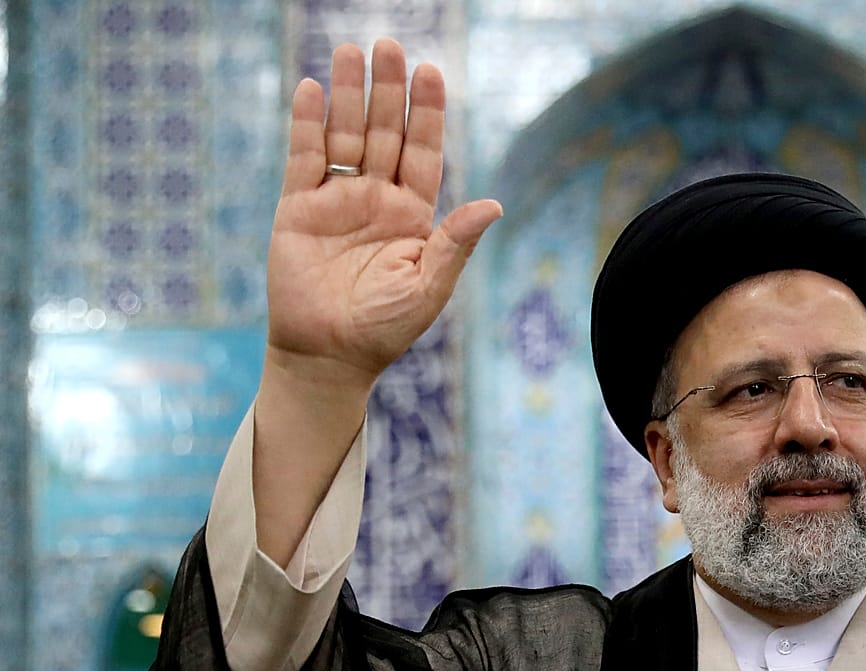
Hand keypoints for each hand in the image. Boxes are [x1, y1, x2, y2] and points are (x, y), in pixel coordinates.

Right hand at [265, 39, 502, 391]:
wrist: (328, 356)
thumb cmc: (385, 328)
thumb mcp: (429, 286)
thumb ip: (455, 242)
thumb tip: (494, 204)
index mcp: (413, 215)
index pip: (422, 151)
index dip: (426, 113)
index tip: (431, 73)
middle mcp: (376, 199)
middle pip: (384, 132)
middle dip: (388, 90)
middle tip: (389, 46)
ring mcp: (336, 201)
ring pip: (345, 136)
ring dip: (349, 95)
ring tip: (351, 50)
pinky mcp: (298, 210)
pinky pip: (304, 159)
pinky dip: (308, 124)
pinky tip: (314, 89)